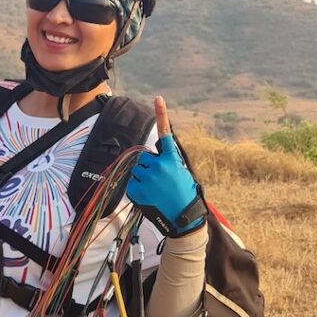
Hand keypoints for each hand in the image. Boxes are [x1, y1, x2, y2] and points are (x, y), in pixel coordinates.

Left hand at [126, 97, 206, 238]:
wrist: (184, 218)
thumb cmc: (184, 194)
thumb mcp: (181, 172)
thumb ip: (166, 161)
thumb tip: (148, 157)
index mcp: (172, 159)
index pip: (165, 132)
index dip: (162, 114)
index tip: (158, 98)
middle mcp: (159, 165)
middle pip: (143, 157)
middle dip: (148, 165)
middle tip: (159, 179)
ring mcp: (147, 178)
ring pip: (137, 170)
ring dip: (143, 177)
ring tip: (156, 190)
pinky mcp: (138, 191)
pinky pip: (132, 184)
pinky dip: (138, 190)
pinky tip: (150, 197)